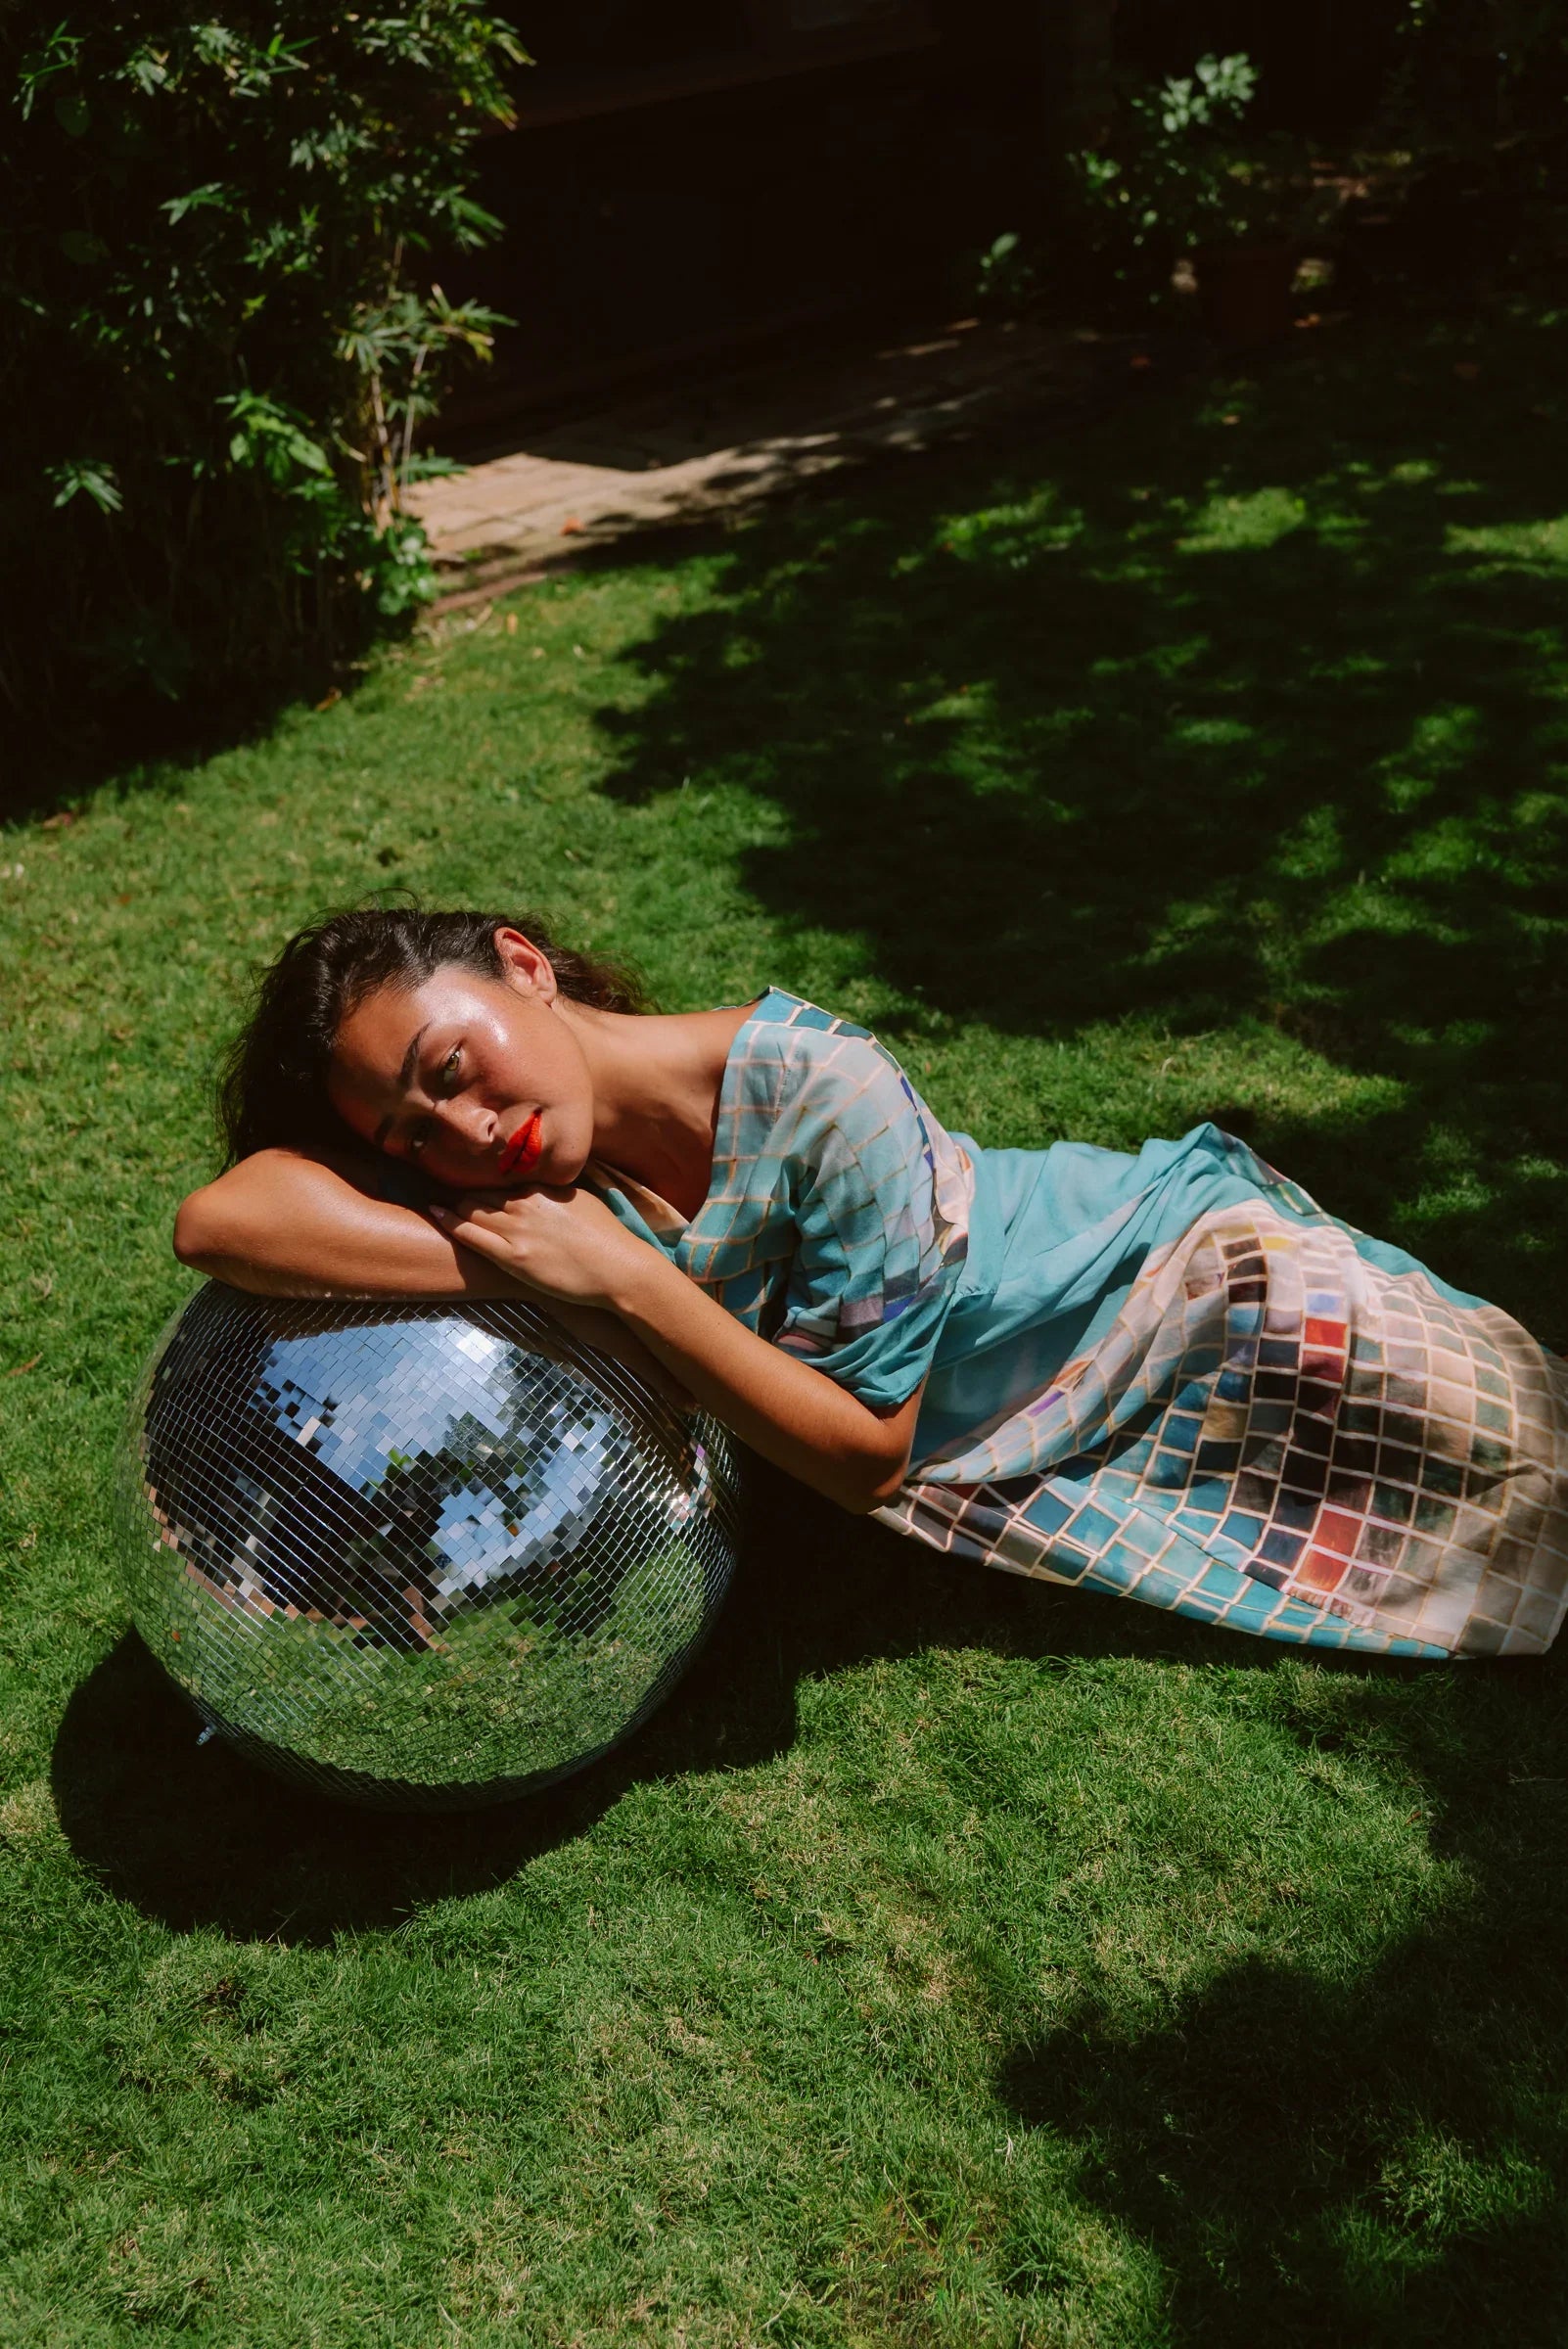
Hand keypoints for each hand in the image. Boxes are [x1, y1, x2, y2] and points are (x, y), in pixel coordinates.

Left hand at [426, 1182, 647, 1310]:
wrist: (620, 1269)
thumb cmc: (606, 1236)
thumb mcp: (579, 1199)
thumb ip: (552, 1190)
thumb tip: (538, 1185)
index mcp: (543, 1187)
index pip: (498, 1173)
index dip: (479, 1172)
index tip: (462, 1165)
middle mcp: (525, 1202)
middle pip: (479, 1189)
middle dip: (458, 1185)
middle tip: (434, 1178)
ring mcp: (517, 1229)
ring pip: (470, 1208)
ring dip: (450, 1202)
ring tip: (431, 1195)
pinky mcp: (513, 1257)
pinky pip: (471, 1235)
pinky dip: (450, 1222)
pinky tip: (435, 1212)